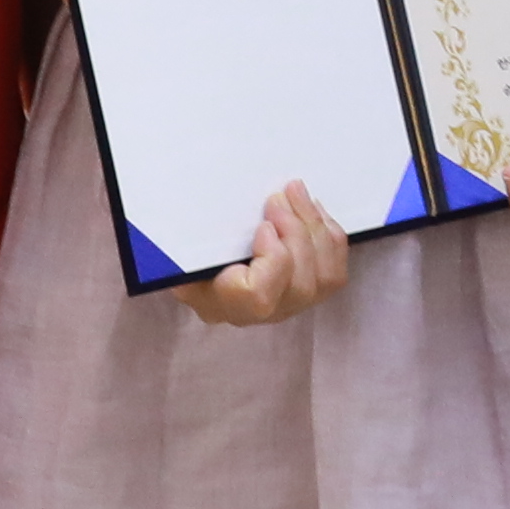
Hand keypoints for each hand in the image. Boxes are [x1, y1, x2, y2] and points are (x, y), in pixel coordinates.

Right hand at [180, 180, 353, 330]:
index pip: (259, 297)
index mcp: (220, 302)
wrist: (201, 259)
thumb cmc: (187, 252)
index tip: (263, 226)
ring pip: (323, 280)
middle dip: (297, 232)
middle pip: (298, 286)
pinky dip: (330, 238)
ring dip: (315, 229)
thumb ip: (182, 241)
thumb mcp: (176, 247)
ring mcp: (286, 306)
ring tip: (297, 194)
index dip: (273, 260)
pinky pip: (334, 273)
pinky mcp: (308, 293)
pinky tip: (313, 211)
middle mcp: (256, 314)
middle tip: (280, 197)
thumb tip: (178, 218)